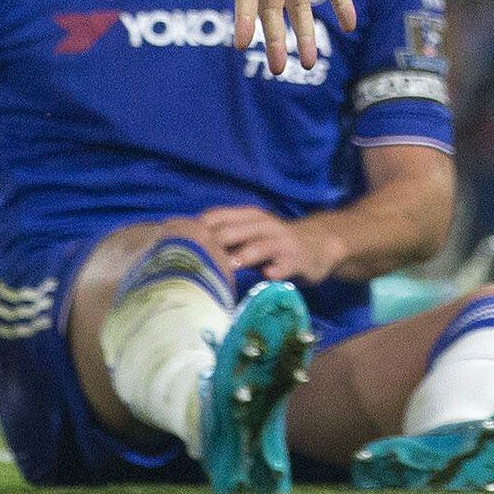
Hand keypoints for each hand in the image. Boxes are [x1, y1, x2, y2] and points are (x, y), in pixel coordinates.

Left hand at [192, 207, 343, 286]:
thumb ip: (225, 239)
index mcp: (248, 216)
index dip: (196, 231)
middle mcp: (263, 225)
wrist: (318, 244)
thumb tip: (186, 248)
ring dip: (242, 256)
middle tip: (193, 262)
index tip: (175, 246)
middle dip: (213, 245)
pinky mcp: (296, 260)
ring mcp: (281, 242)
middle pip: (232, 231)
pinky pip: (284, 265)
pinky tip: (267, 276)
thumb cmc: (273, 242)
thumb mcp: (250, 234)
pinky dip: (274, 271)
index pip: (216, 217)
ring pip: (258, 246)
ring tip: (226, 267)